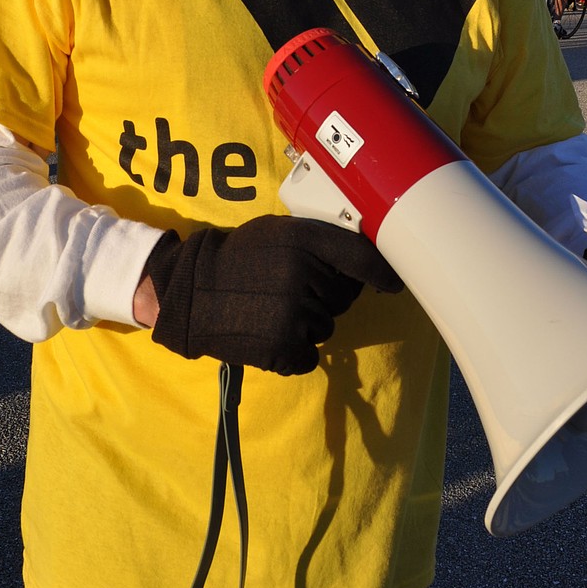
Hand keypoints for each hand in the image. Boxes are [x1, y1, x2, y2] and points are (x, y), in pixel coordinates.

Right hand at [144, 215, 402, 374]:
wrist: (191, 291)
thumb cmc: (239, 258)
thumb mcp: (279, 232)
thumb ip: (318, 240)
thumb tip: (367, 257)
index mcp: (305, 239)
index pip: (360, 256)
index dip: (382, 271)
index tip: (394, 281)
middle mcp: (305, 274)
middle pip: (344, 296)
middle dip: (325, 295)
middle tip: (289, 288)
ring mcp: (296, 313)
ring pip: (327, 326)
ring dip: (307, 323)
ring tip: (272, 308)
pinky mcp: (284, 347)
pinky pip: (309, 355)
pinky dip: (293, 351)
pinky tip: (268, 332)